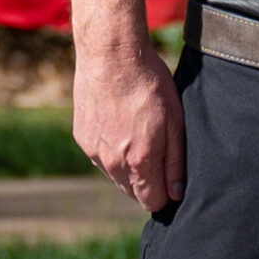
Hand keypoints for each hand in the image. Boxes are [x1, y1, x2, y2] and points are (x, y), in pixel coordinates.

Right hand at [72, 39, 184, 212]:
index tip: (173, 182)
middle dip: (149, 184)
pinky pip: (101, 159)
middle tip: (161, 157)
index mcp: (139, 161)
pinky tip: (123, 130)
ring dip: (130, 169)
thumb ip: (174, 162)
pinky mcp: (82, 139)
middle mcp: (112, 162)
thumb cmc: (150, 85)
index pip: (151, 201)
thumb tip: (175, 193)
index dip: (165, 195)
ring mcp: (94, 152)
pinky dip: (113, 153)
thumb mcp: (175, 121)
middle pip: (132, 193)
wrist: (111, 57)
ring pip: (116, 177)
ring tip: (143, 138)